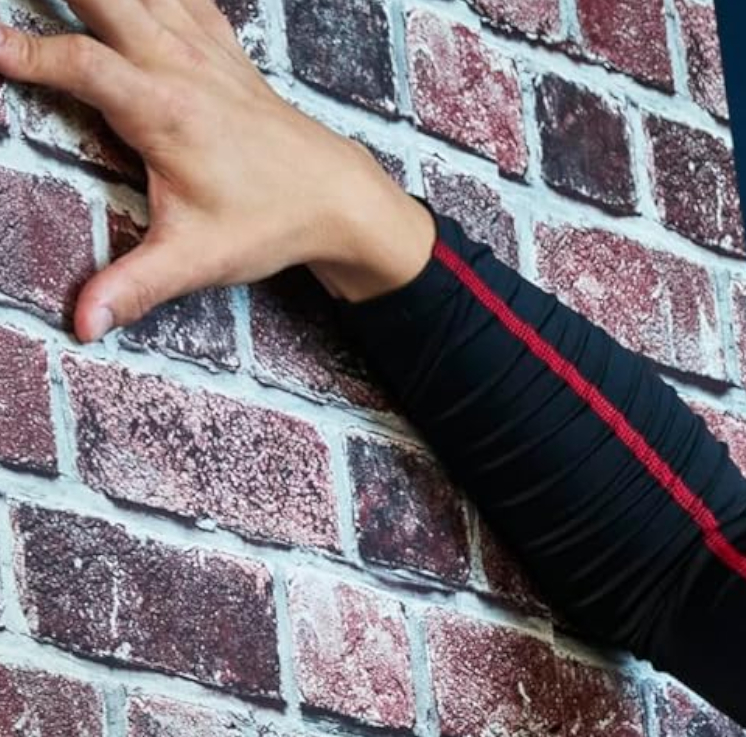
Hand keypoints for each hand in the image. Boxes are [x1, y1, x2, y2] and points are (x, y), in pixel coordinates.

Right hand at [0, 0, 435, 341]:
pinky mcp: (220, 49)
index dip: (24, 51)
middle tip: (16, 2)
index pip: (79, 64)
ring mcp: (203, 50)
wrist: (341, 199)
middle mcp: (181, 65)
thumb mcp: (199, 260)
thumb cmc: (271, 223)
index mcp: (165, 110)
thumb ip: (136, 286)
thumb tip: (85, 323)